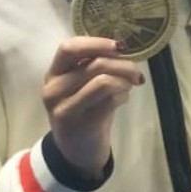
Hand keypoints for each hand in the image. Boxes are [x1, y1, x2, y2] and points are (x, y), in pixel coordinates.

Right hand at [42, 37, 144, 178]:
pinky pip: (111, 99)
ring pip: (104, 81)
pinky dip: (123, 96)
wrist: (77, 148)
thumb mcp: (83, 83)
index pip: (69, 47)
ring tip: (128, 86)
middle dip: (124, 65)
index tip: (120, 46)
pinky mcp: (79, 123)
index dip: (97, 43)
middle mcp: (53, 89)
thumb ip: (95, 64)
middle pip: (96, 64)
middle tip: (136, 73)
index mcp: (54, 73)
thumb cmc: (86, 107)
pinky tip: (121, 100)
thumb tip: (123, 47)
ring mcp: (64, 108)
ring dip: (125, 81)